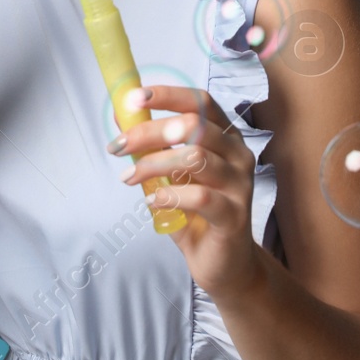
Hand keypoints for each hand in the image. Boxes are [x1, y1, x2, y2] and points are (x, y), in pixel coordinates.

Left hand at [108, 85, 264, 300]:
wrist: (225, 263)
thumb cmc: (196, 213)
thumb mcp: (171, 175)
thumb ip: (154, 148)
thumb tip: (120, 118)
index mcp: (225, 137)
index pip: (201, 102)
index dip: (168, 95)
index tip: (133, 98)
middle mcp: (238, 154)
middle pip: (194, 126)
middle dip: (149, 132)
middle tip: (119, 146)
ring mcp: (240, 184)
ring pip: (196, 158)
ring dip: (153, 164)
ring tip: (130, 176)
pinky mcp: (235, 215)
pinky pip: (200, 197)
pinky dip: (169, 195)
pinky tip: (152, 201)